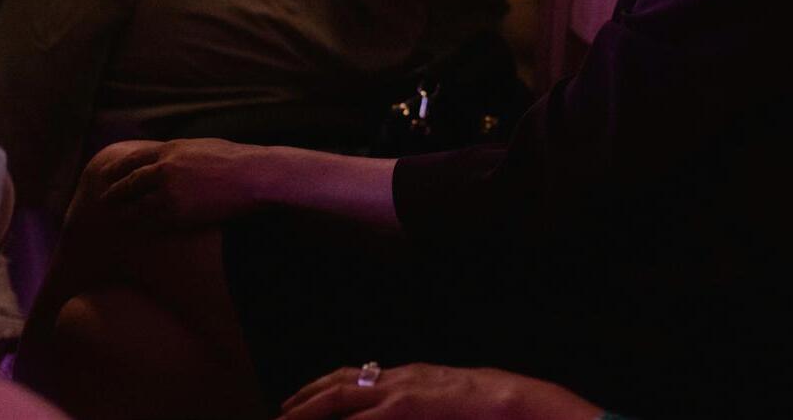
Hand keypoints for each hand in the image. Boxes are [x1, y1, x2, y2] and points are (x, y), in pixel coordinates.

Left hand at [81, 138, 262, 227]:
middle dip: (114, 193)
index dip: (118, 168)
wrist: (251, 176)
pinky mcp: (178, 214)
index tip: (107, 175)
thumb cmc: (234, 160)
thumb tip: (170, 158)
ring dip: (125, 213)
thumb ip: (181, 153)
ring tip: (116, 219)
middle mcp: (165, 169)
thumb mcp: (202, 146)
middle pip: (130, 183)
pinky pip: (152, 223)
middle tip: (103, 200)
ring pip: (136, 206)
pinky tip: (137, 231)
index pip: (135, 158)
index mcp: (171, 149)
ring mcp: (170, 192)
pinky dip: (141, 227)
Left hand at [281, 363, 601, 419]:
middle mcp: (398, 378)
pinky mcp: (404, 408)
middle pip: (340, 384)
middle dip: (307, 399)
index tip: (300, 398)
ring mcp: (400, 391)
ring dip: (311, 410)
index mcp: (409, 376)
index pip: (356, 377)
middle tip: (280, 412)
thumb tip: (403, 415)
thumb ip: (423, 405)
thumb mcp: (448, 400)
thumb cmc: (488, 406)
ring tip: (286, 419)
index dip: (324, 387)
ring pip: (342, 398)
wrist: (512, 400)